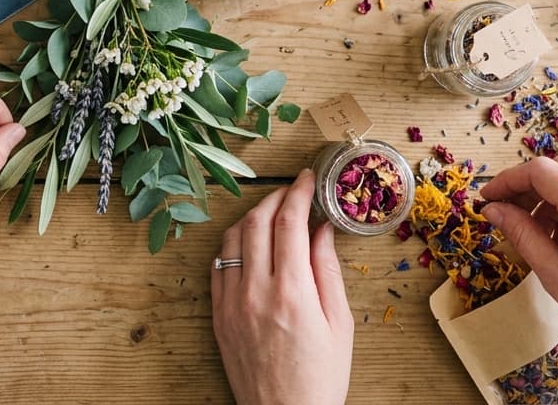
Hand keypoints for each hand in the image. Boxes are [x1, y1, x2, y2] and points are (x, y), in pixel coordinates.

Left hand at [212, 169, 352, 404]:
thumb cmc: (320, 379)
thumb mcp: (339, 323)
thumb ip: (327, 270)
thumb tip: (322, 229)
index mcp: (291, 292)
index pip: (290, 221)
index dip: (299, 191)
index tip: (309, 179)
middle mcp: (255, 292)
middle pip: (258, 221)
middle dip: (276, 196)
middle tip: (293, 191)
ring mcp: (231, 303)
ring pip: (233, 239)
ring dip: (252, 216)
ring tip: (273, 213)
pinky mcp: (218, 316)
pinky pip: (219, 266)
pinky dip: (234, 245)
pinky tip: (251, 244)